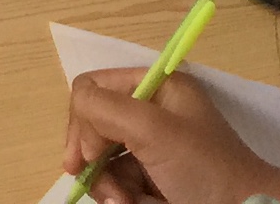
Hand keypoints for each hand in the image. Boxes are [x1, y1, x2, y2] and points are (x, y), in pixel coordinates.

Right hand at [61, 69, 279, 203]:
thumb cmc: (202, 167)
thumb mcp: (152, 129)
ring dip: (108, 187)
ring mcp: (152, 149)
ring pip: (103, 163)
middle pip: (94, 128)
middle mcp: (151, 113)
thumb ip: (104, 108)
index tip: (85, 157)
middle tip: (104, 190)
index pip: (94, 89)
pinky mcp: (154, 180)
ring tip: (129, 203)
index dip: (83, 121)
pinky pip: (119, 185)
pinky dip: (121, 198)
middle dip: (95, 161)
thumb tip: (77, 112)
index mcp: (155, 86)